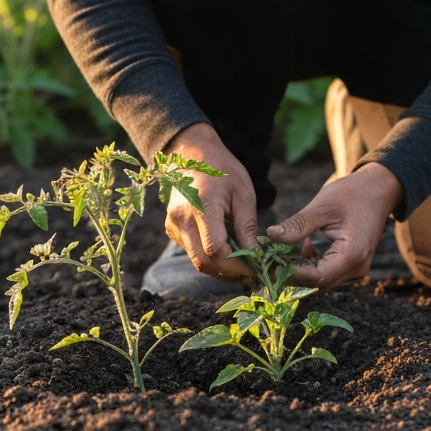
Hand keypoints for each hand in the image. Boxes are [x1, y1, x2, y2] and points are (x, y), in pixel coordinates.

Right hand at [162, 123, 257, 281]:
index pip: (215, 250)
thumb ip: (248, 227)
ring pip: (197, 261)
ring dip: (220, 269)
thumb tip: (258, 257)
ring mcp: (173, 225)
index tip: (256, 271)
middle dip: (229, 274)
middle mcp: (182, 219)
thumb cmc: (222, 171)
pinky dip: (210, 259)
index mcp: (202, 206)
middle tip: (252, 275)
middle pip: (203, 263)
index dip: (236, 266)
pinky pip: (191, 252)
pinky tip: (227, 253)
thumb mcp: (243, 194)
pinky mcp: (172, 229)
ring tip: (243, 266)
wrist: (192, 154)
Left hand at [266, 163, 402, 289]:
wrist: (378, 189)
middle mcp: (356, 268)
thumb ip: (298, 224)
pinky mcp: (351, 265)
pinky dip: (310, 265)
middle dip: (291, 275)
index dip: (291, 275)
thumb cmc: (353, 193)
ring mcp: (356, 269)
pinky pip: (327, 273)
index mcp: (352, 255)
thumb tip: (270, 236)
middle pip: (318, 284)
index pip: (317, 277)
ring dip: (300, 270)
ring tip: (282, 251)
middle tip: (267, 261)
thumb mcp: (323, 205)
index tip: (268, 265)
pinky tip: (304, 245)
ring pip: (321, 281)